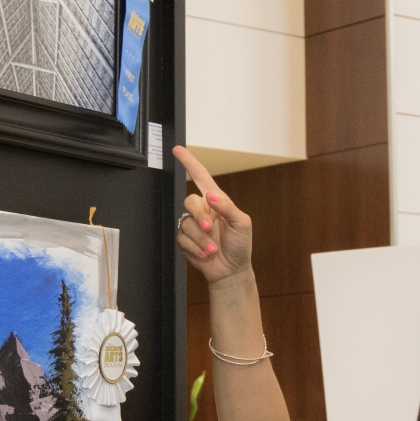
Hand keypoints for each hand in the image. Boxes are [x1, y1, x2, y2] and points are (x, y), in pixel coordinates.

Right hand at [173, 146, 252, 285]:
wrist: (232, 270)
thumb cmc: (240, 245)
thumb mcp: (241, 224)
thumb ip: (227, 207)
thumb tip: (211, 196)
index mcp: (217, 201)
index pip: (200, 176)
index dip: (189, 162)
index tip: (177, 149)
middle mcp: (203, 210)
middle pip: (190, 201)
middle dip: (199, 216)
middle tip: (209, 228)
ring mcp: (193, 225)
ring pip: (185, 223)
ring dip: (200, 239)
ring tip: (213, 251)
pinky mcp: (186, 240)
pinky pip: (182, 239)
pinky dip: (195, 248)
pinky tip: (206, 255)